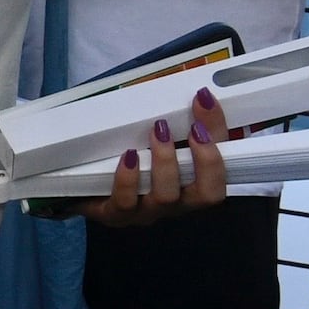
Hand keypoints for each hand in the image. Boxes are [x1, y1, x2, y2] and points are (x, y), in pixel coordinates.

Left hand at [88, 88, 237, 225]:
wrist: (86, 186)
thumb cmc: (131, 159)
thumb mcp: (157, 137)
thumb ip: (178, 120)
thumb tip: (196, 93)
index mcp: (195, 184)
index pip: (223, 168)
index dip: (221, 140)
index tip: (205, 104)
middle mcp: (177, 203)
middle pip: (208, 194)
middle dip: (206, 160)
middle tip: (194, 129)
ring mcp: (148, 212)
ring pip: (166, 197)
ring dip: (166, 162)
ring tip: (158, 132)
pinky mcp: (116, 215)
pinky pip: (126, 202)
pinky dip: (129, 178)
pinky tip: (128, 156)